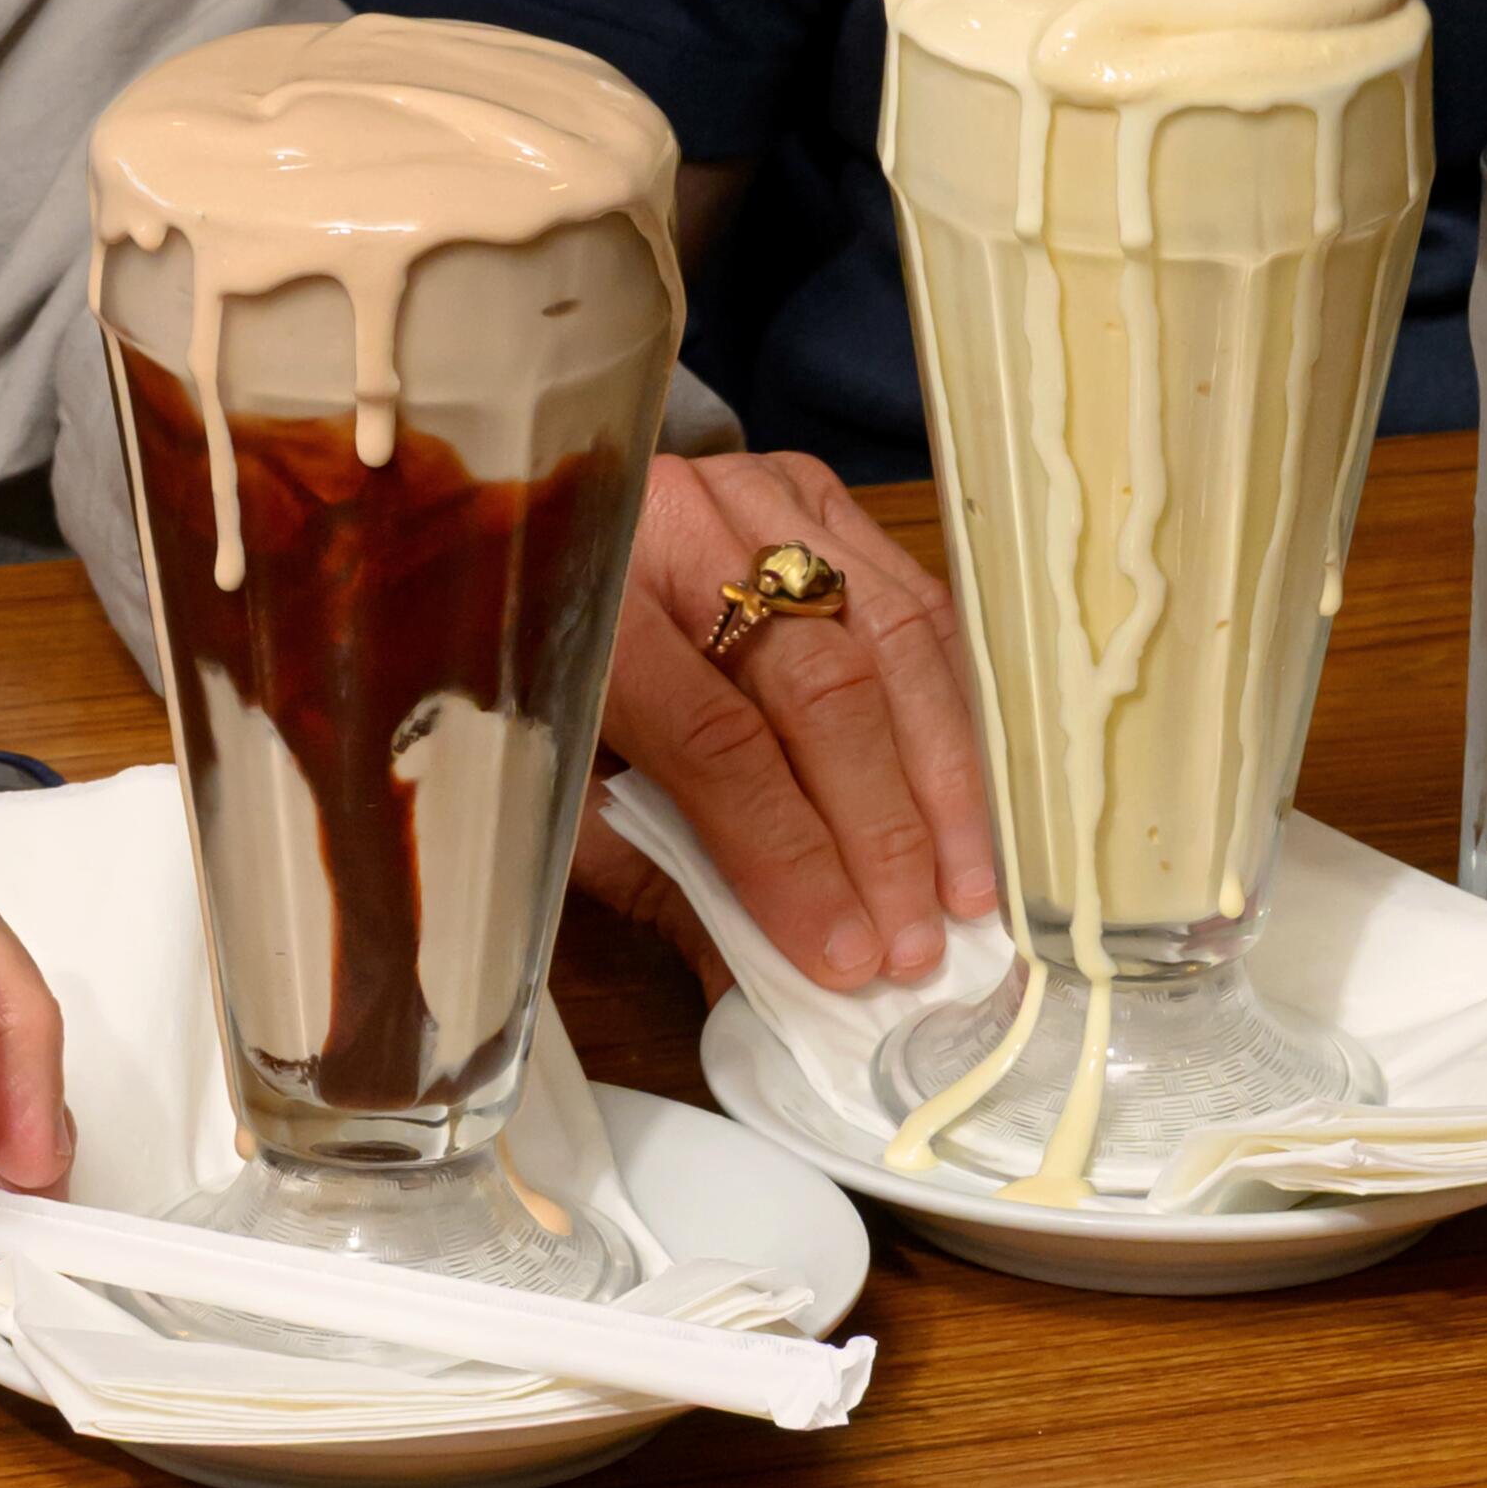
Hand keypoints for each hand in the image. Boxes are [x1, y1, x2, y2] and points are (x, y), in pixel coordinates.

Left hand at [573, 450, 997, 994]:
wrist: (521, 541)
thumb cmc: (542, 683)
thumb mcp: (568, 790)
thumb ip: (665, 877)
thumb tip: (763, 993)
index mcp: (594, 602)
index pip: (719, 741)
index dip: (792, 854)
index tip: (845, 953)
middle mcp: (683, 525)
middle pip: (824, 687)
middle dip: (883, 830)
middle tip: (917, 941)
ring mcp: (758, 495)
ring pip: (891, 640)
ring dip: (943, 778)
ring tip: (965, 888)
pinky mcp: (815, 494)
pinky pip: (915, 605)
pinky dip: (952, 710)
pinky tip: (966, 798)